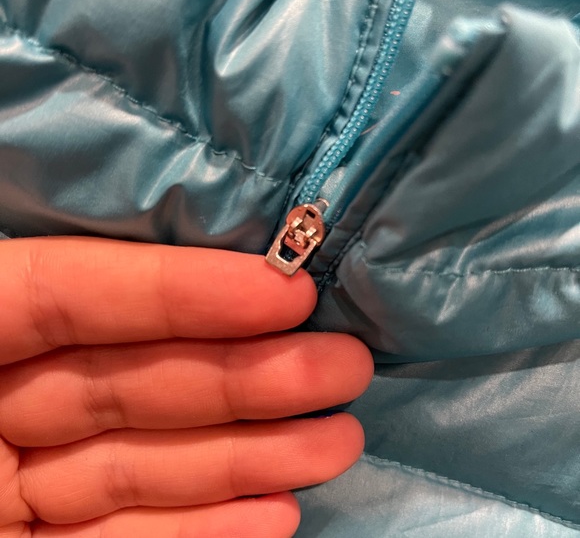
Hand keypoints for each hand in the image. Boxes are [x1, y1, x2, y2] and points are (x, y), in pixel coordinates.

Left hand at [0, 238, 372, 536]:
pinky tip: (272, 512)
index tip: (281, 290)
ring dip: (246, 457)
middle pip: (129, 379)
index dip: (172, 288)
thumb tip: (169, 294)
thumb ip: (29, 305)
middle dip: (243, 375)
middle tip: (343, 365)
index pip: (65, 292)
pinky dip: (196, 527)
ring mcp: (10, 484)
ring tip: (337, 442)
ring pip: (142, 460)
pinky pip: (120, 536)